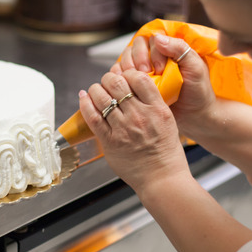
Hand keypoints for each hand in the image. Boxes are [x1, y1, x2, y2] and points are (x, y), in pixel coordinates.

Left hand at [78, 69, 190, 189]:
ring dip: (95, 89)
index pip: (138, 78)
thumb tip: (135, 88)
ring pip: (101, 97)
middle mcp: (139, 116)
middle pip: (116, 83)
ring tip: (95, 90)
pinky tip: (84, 98)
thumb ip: (153, 103)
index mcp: (157, 109)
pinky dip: (85, 104)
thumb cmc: (166, 152)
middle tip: (107, 82)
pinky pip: (92, 117)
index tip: (124, 76)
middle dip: (108, 78)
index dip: (127, 73)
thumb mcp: (168, 120)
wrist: (162, 179)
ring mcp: (123, 128)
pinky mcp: (110, 141)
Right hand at [112, 34, 216, 140]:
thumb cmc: (198, 90)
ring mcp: (143, 68)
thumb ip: (180, 49)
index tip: (160, 68)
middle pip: (136, 46)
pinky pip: (121, 74)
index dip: (152, 52)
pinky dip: (120, 77)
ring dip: (128, 68)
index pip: (152, 39)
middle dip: (138, 59)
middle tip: (146, 73)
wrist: (194, 115)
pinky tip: (127, 85)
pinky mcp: (135, 82)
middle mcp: (154, 56)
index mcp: (169, 48)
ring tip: (136, 81)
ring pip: (126, 58)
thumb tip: (158, 38)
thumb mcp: (195, 67)